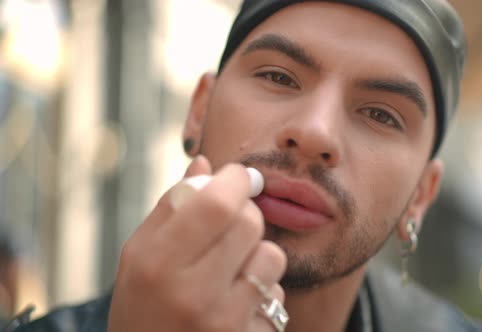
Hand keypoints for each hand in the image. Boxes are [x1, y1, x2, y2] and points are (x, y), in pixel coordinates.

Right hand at [108, 155, 286, 331]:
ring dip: (258, 253)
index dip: (236, 180)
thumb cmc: (143, 304)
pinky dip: (263, 289)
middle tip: (230, 224)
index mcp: (155, 263)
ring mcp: (223, 321)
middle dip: (246, 213)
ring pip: (272, 256)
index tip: (238, 177)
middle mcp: (190, 293)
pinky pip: (278, 294)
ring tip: (232, 268)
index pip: (217, 203)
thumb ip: (171, 206)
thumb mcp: (140, 255)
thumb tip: (205, 162)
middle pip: (250, 223)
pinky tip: (237, 301)